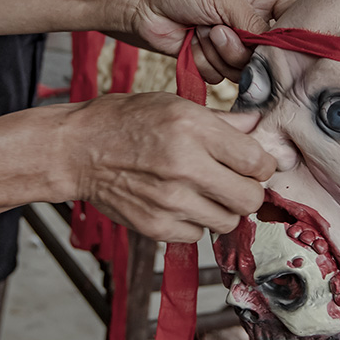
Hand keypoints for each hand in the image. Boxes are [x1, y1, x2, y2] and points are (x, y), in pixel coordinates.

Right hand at [63, 93, 276, 242]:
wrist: (77, 150)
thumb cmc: (127, 122)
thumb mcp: (175, 105)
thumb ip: (223, 121)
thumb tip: (259, 127)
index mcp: (193, 128)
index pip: (257, 162)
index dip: (262, 165)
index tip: (253, 164)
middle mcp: (184, 166)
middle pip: (250, 198)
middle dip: (249, 191)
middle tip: (234, 181)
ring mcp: (170, 200)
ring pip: (229, 221)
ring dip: (223, 209)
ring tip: (203, 191)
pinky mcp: (156, 226)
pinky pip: (198, 234)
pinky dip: (195, 222)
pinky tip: (178, 202)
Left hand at [121, 0, 296, 82]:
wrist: (137, 0)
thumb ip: (255, 23)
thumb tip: (274, 51)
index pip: (294, 19)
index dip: (290, 36)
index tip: (278, 45)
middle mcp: (249, 19)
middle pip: (268, 53)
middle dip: (241, 47)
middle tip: (217, 30)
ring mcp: (231, 42)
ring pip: (244, 68)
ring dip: (218, 53)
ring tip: (199, 30)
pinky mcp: (211, 59)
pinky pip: (221, 76)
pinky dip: (203, 62)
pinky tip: (189, 42)